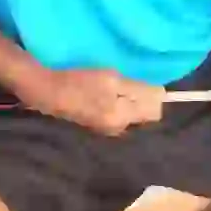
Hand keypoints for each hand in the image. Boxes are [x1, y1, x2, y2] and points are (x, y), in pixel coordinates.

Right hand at [15, 68, 165, 135]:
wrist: (48, 92)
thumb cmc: (80, 83)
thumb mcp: (113, 80)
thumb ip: (139, 90)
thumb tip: (162, 96)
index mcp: (122, 119)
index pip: (154, 113)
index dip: (153, 96)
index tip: (145, 84)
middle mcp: (117, 129)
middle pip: (143, 115)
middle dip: (142, 100)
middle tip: (128, 83)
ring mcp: (106, 129)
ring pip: (131, 114)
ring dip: (129, 101)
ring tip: (117, 86)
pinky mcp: (97, 125)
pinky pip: (119, 115)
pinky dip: (118, 104)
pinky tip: (106, 94)